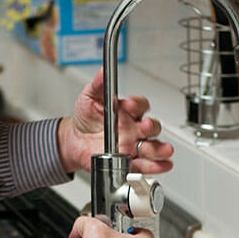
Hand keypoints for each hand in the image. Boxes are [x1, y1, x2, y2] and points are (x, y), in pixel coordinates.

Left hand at [57, 69, 173, 173]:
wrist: (74, 141)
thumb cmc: (86, 119)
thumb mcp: (89, 97)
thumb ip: (98, 85)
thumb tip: (103, 71)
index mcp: (127, 111)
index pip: (140, 105)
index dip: (136, 105)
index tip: (127, 105)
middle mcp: (134, 128)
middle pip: (152, 127)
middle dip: (150, 127)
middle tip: (143, 127)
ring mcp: (134, 146)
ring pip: (153, 147)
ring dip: (160, 149)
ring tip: (164, 150)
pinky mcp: (130, 162)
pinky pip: (146, 165)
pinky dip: (156, 166)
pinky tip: (163, 165)